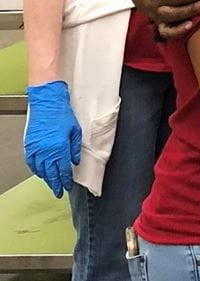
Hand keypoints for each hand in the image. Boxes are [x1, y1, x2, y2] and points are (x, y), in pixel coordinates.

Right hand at [24, 81, 81, 196]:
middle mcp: (46, 151)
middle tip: (58, 192)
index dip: (65, 180)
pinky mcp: (29, 146)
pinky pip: (31, 163)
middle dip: (55, 184)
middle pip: (51, 173)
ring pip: (40, 170)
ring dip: (46, 178)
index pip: (63, 170)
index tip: (67, 186)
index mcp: (60, 148)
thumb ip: (75, 148)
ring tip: (51, 184)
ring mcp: (36, 149)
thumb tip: (74, 161)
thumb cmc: (62, 114)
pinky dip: (36, 170)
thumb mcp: (75, 131)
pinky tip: (40, 173)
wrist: (47, 103)